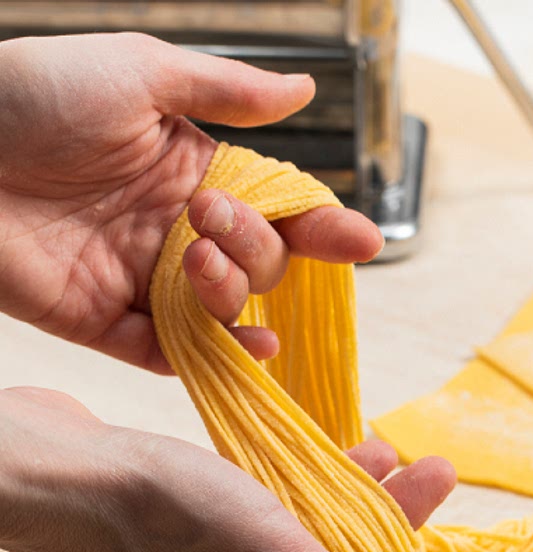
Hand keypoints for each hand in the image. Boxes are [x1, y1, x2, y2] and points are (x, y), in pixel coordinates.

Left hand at [0, 32, 381, 372]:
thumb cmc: (30, 95)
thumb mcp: (137, 72)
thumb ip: (225, 91)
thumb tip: (306, 87)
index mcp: (192, 174)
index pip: (278, 211)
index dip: (322, 228)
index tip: (359, 240)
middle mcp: (177, 233)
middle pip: (261, 265)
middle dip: (254, 247)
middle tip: (207, 214)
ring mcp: (147, 282)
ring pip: (228, 311)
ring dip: (233, 293)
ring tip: (197, 260)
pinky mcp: (111, 325)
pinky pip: (179, 354)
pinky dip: (220, 357)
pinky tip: (252, 346)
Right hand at [0, 387, 455, 551]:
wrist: (51, 470)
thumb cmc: (162, 519)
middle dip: (395, 527)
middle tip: (437, 473)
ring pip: (308, 534)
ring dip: (356, 495)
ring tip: (398, 450)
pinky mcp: (195, 517)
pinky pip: (271, 505)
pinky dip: (306, 479)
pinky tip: (330, 446)